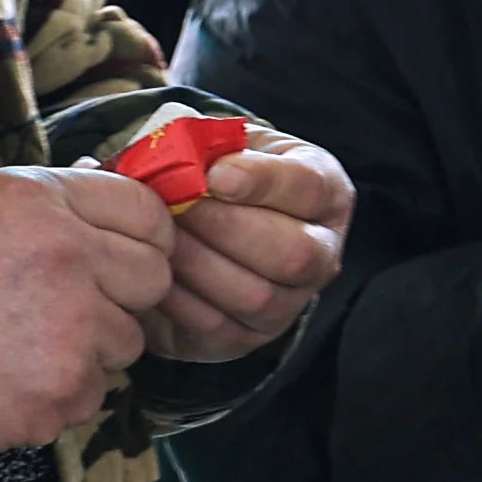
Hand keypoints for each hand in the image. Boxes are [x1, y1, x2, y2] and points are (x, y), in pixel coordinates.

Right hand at [0, 165, 175, 457]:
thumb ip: (39, 200)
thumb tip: (96, 187)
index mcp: (42, 200)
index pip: (147, 211)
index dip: (144, 239)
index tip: (123, 259)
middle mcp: (69, 255)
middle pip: (152, 279)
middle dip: (121, 298)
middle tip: (69, 312)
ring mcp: (72, 327)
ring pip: (126, 342)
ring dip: (88, 350)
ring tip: (20, 349)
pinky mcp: (62, 389)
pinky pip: (92, 394)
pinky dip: (58, 396)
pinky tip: (6, 385)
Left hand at [139, 130, 350, 362]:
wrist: (201, 223)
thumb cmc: (213, 174)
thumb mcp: (221, 146)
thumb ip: (209, 145)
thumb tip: (183, 161)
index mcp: (326, 193)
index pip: (310, 188)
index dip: (263, 181)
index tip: (213, 174)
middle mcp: (323, 253)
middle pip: (295, 253)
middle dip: (227, 228)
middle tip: (177, 208)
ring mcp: (291, 302)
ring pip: (257, 296)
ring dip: (198, 264)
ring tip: (159, 237)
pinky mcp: (250, 336)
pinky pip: (218, 327)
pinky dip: (179, 299)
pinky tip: (155, 269)